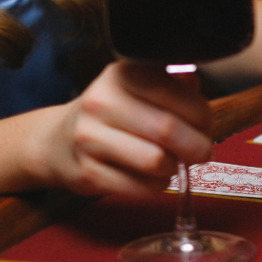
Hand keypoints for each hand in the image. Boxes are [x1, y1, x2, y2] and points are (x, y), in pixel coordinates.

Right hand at [37, 61, 213, 196]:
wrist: (56, 141)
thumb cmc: (111, 113)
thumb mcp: (135, 86)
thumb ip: (171, 83)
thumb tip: (196, 87)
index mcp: (120, 75)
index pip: (172, 91)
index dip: (201, 112)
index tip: (206, 123)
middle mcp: (101, 102)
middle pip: (167, 129)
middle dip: (196, 145)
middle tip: (202, 151)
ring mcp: (89, 139)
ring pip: (156, 161)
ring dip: (175, 167)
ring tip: (173, 163)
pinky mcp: (87, 173)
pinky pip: (141, 187)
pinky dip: (157, 186)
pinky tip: (154, 177)